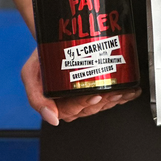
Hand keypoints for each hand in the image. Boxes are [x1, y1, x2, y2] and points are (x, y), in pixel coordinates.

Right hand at [21, 48, 141, 125]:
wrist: (54, 41)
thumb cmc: (42, 58)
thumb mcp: (30, 74)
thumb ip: (36, 98)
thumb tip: (52, 119)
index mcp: (56, 102)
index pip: (72, 109)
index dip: (85, 104)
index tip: (95, 95)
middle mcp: (71, 101)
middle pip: (90, 108)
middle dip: (104, 102)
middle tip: (114, 93)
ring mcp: (85, 95)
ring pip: (102, 104)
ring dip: (115, 99)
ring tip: (124, 92)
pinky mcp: (97, 89)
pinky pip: (110, 97)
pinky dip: (122, 96)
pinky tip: (130, 92)